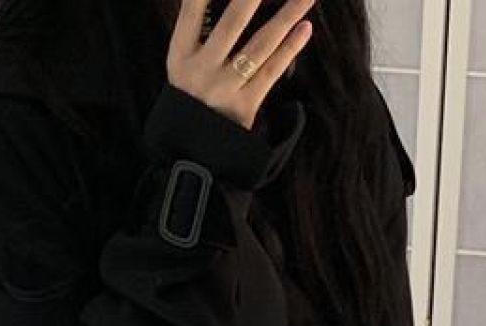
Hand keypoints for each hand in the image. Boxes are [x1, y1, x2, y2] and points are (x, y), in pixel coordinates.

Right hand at [169, 0, 315, 128]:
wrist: (193, 151)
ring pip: (260, 44)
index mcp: (181, 54)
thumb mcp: (181, 63)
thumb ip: (196, 29)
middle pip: (233, 21)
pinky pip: (272, 71)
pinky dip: (289, 48)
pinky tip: (304, 27)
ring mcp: (226, 88)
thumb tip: (214, 2)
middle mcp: (202, 69)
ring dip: (286, 15)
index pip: (194, 9)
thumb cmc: (191, 97)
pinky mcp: (247, 106)